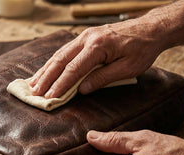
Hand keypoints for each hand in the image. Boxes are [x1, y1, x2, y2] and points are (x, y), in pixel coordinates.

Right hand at [29, 19, 166, 98]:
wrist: (150, 28)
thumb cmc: (142, 49)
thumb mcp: (127, 68)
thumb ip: (103, 78)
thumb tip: (81, 90)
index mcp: (98, 46)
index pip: (73, 69)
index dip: (60, 85)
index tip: (49, 98)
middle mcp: (87, 38)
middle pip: (60, 60)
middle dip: (46, 78)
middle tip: (34, 92)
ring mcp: (85, 36)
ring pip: (59, 54)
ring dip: (45, 69)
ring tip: (33, 83)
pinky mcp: (85, 36)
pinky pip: (65, 50)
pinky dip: (53, 62)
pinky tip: (46, 70)